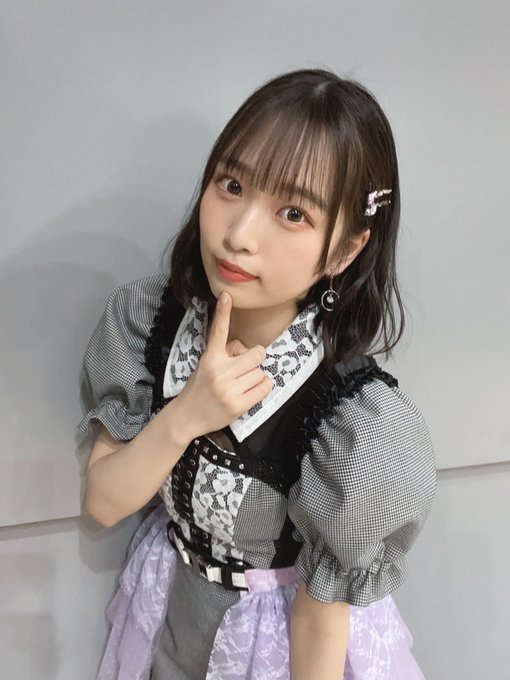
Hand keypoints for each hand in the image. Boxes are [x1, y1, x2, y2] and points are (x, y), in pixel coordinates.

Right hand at [171, 292, 273, 439]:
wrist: (187, 416)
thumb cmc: (200, 388)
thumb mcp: (206, 365)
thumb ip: (225, 354)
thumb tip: (248, 349)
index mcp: (210, 358)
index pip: (218, 331)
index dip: (222, 312)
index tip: (226, 295)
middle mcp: (219, 372)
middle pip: (256, 354)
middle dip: (255, 358)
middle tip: (246, 366)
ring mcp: (228, 389)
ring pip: (261, 372)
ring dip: (256, 376)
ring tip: (241, 384)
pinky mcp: (237, 405)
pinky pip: (265, 387)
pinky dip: (262, 388)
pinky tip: (250, 391)